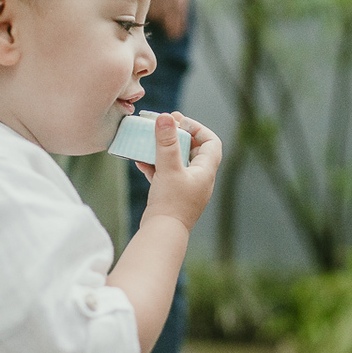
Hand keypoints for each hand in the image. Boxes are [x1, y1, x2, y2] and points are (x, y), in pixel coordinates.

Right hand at [137, 112, 220, 231]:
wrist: (162, 235)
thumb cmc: (170, 203)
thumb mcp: (168, 168)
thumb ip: (166, 142)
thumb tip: (165, 117)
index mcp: (205, 172)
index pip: (211, 143)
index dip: (198, 129)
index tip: (180, 122)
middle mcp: (199, 180)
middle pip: (193, 150)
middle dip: (178, 136)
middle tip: (163, 126)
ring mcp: (186, 189)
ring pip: (177, 162)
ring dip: (164, 150)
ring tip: (149, 140)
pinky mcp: (172, 197)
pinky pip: (165, 175)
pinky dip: (155, 166)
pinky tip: (139, 160)